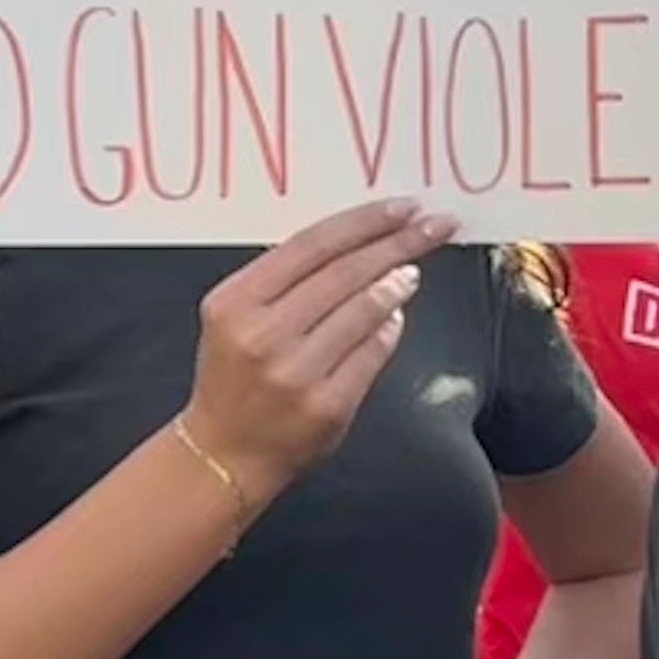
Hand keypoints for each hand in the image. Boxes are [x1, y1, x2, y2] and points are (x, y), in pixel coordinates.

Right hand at [180, 198, 451, 500]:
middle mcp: (262, 335)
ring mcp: (296, 373)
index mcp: (233, 303)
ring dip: (397, 283)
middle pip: (344, 273)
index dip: (363, 223)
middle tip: (433, 226)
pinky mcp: (328, 405)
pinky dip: (389, 328)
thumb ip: (282, 282)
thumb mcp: (235, 317)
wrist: (225, 450)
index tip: (402, 207)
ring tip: (412, 267)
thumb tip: (356, 247)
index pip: (310, 246)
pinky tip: (395, 314)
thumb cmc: (234, 376)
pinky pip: (373, 352)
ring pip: (364, 310)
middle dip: (397, 243)